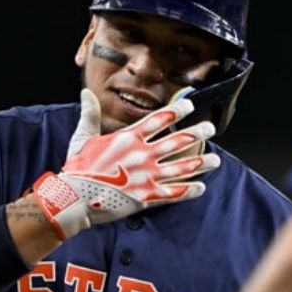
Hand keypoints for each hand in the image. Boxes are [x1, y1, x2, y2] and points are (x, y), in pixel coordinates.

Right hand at [31, 89, 220, 238]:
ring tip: (216, 160)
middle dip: (197, 134)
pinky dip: (190, 190)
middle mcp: (142, 155)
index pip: (158, 120)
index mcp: (128, 139)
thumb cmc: (78, 169)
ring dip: (201, 163)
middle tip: (211, 129)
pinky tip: (202, 187)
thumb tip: (86, 92)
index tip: (190, 105)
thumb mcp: (82, 137)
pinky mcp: (147, 198)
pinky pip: (174, 193)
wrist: (74, 199)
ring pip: (182, 168)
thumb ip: (89, 114)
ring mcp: (146, 177)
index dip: (177, 111)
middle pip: (177, 142)